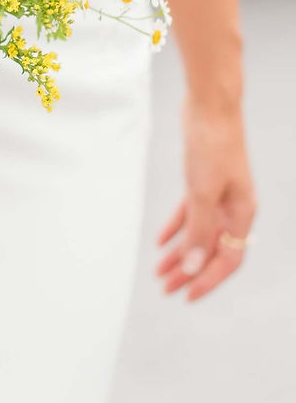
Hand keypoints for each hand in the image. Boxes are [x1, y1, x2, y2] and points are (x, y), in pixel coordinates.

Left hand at [156, 101, 255, 300]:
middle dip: (189, 272)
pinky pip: (191, 214)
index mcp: (242, 214)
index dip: (207, 280)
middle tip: (165, 289)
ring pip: (199, 234)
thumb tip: (193, 267)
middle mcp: (233, 209)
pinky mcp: (203, 182)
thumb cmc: (212, 145)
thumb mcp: (202, 191)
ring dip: (181, 254)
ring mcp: (219, 196)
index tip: (186, 296)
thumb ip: (198, 230)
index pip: (228, 260)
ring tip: (159, 271)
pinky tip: (160, 241)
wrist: (210, 105)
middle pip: (212, 250)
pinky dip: (176, 228)